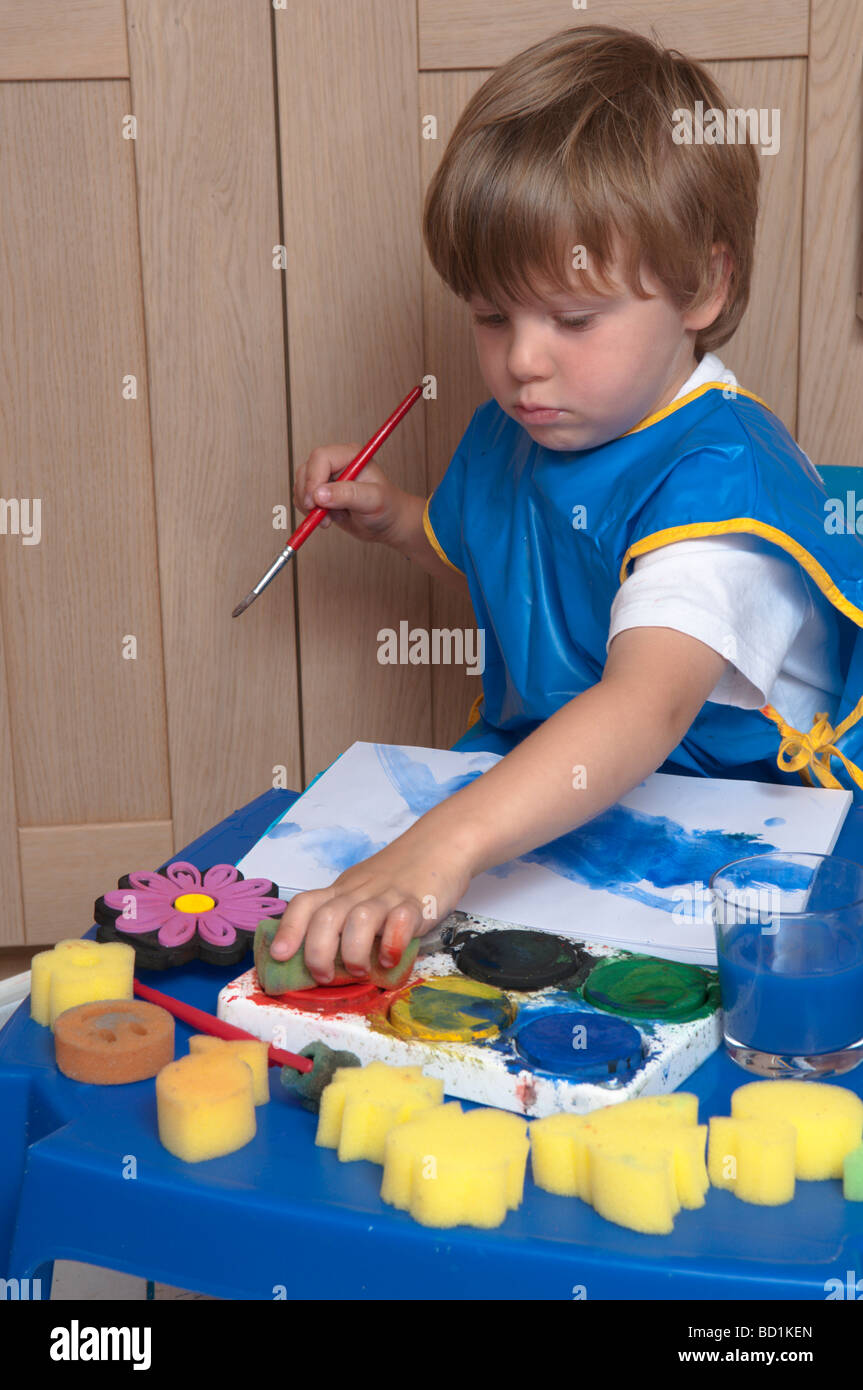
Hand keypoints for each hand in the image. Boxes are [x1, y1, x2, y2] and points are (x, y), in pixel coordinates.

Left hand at [268, 829, 472, 982]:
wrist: (443, 842)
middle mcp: (360, 892)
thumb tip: (328, 955)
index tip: (280, 955)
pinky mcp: (418, 902)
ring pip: (358, 919)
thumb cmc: (402, 873)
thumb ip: (348, 915)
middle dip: (317, 951)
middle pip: (326, 916)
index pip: (306, 903)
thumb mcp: (365, 889)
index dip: (289, 929)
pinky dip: (391, 942)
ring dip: (352, 951)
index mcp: (344, 890)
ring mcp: (389, 896)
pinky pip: (400, 920)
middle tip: (323, 976)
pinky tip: (391, 957)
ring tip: (359, 970)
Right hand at [293, 443, 409, 544]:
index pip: (321, 457)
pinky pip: (302, 498)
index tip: (315, 501)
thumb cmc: (387, 507)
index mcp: (350, 455)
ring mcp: (327, 477)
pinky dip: (310, 512)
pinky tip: (329, 518)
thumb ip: (348, 494)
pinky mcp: (321, 492)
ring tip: (333, 517)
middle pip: (306, 470)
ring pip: (301, 485)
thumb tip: (319, 494)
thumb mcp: (372, 500)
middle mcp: (336, 463)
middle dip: (308, 495)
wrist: (387, 523)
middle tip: (320, 514)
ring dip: (310, 506)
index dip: (314, 479)